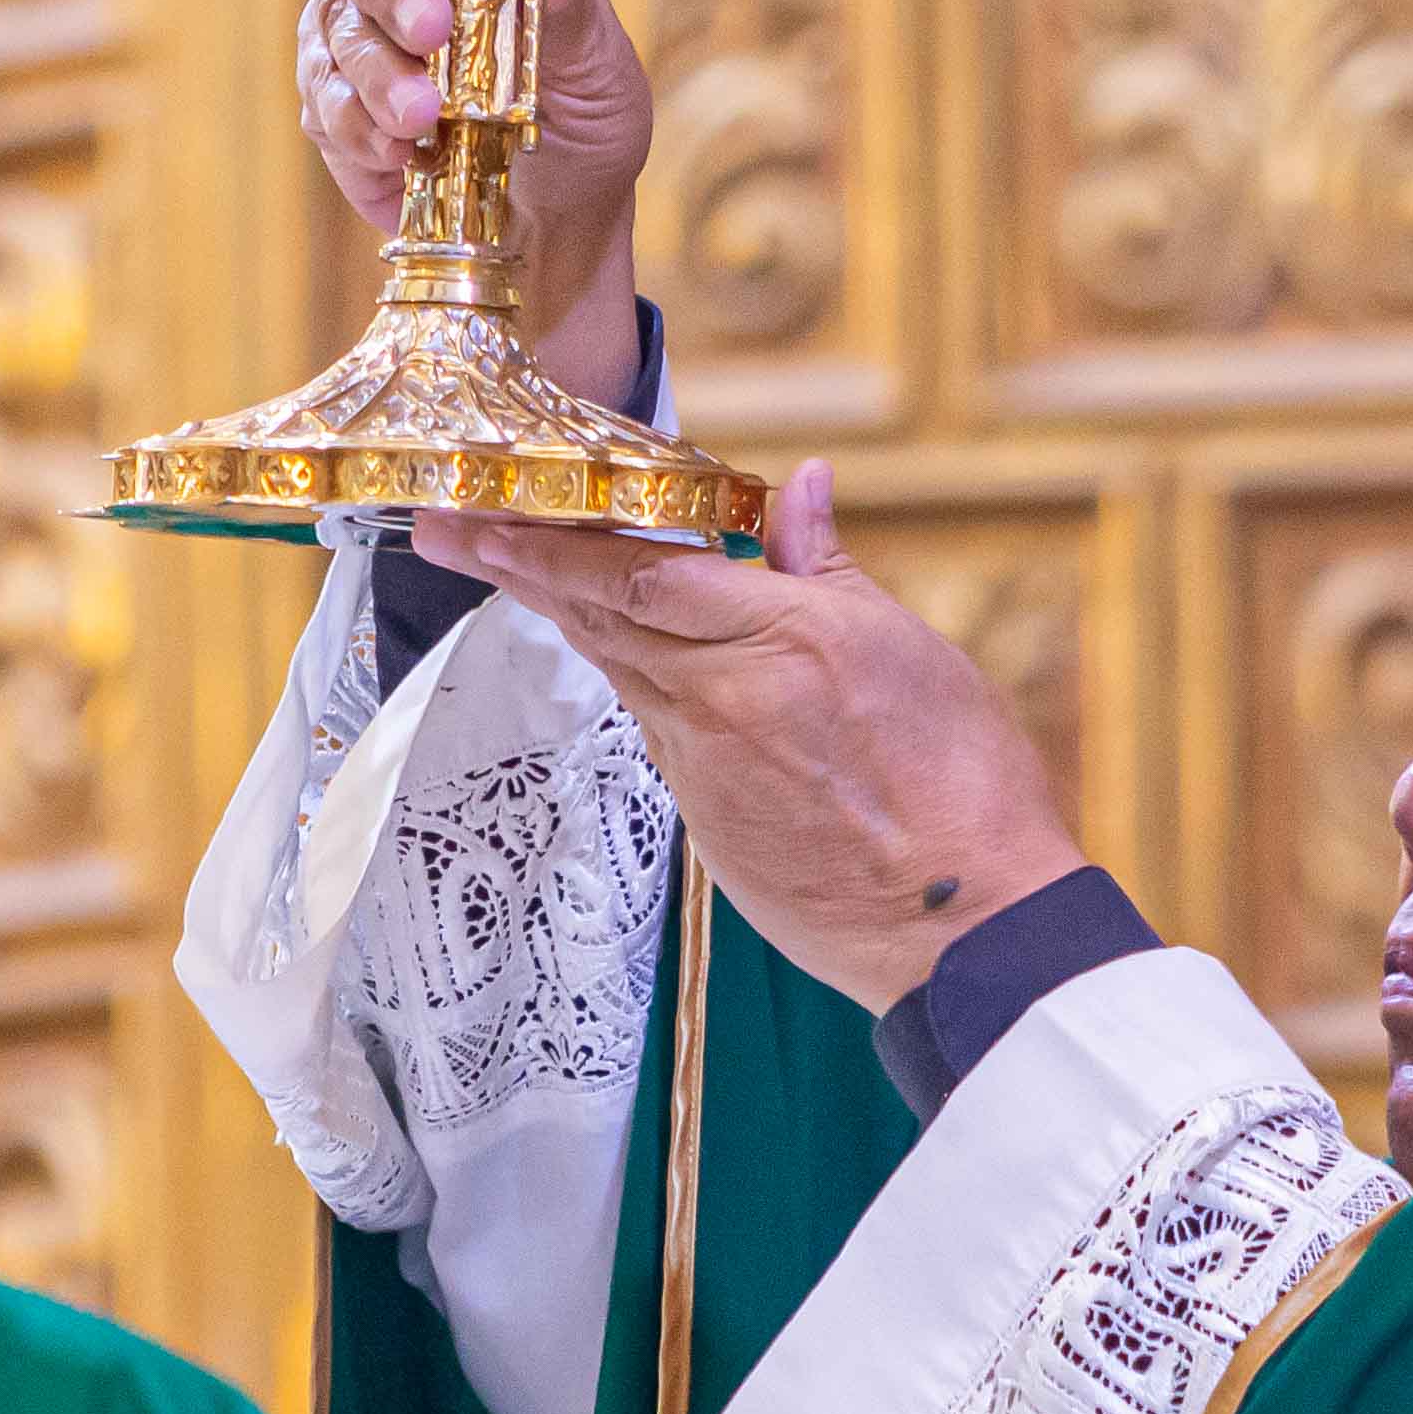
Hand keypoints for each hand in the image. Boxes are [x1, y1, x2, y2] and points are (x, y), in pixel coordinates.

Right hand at [295, 0, 649, 399]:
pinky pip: (329, 112)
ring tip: (425, 118)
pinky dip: (364, 132)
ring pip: (338, 38)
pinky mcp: (338, 114)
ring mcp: (354, 42)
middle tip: (432, 29)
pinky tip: (401, 155)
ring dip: (380, 78)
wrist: (563, 215)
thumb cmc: (580, 113)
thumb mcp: (593, 56)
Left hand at [422, 461, 1085, 1006]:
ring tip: (507, 569)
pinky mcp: (706, 821)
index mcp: (782, 639)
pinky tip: (615, 654)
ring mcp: (705, 765)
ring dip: (562, 617)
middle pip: (602, 618)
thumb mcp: (910, 647)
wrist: (963, 926)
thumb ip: (830, 567)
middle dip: (521, 567)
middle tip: (449, 529)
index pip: (641, 572)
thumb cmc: (963, 783)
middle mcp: (724, 697)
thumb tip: (804, 487)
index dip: (559, 540)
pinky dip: (629, 680)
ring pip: (621, 671)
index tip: (494, 512)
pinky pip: (655, 730)